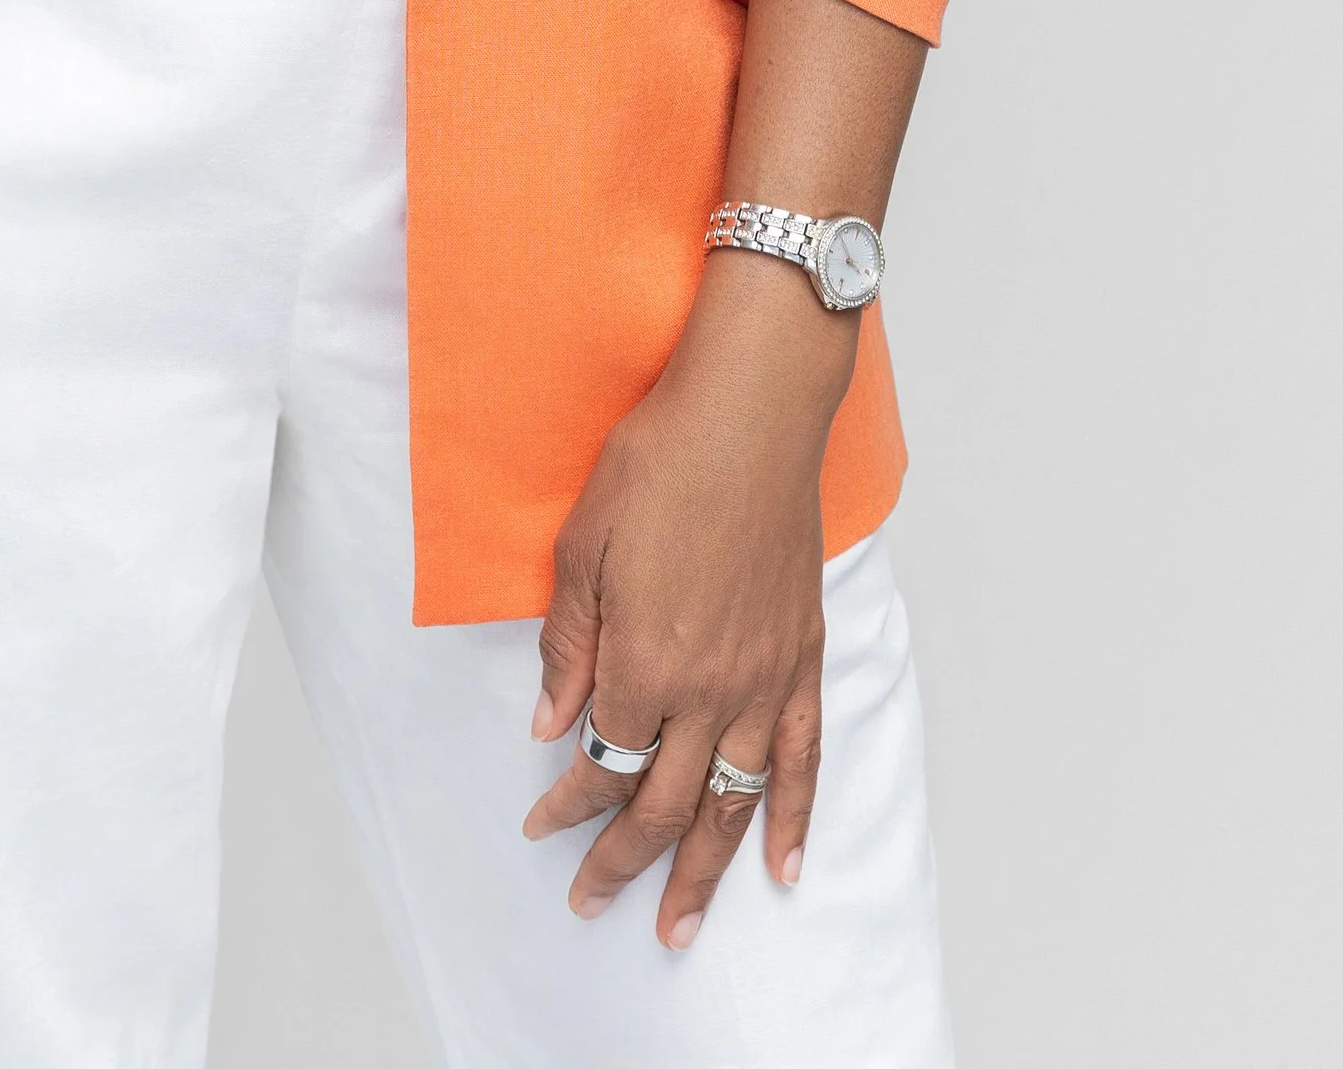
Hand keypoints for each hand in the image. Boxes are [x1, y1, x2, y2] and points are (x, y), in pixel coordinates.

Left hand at [523, 253, 851, 945]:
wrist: (750, 412)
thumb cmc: (659, 462)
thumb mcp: (582, 544)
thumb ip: (569, 644)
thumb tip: (552, 725)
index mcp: (645, 662)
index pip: (601, 763)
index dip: (568, 803)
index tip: (540, 826)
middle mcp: (709, 689)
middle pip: (660, 803)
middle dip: (619, 863)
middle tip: (587, 903)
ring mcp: (763, 680)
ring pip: (731, 805)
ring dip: (701, 872)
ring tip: (677, 929)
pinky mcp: (802, 658)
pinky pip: (802, 760)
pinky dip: (793, 820)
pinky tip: (783, 868)